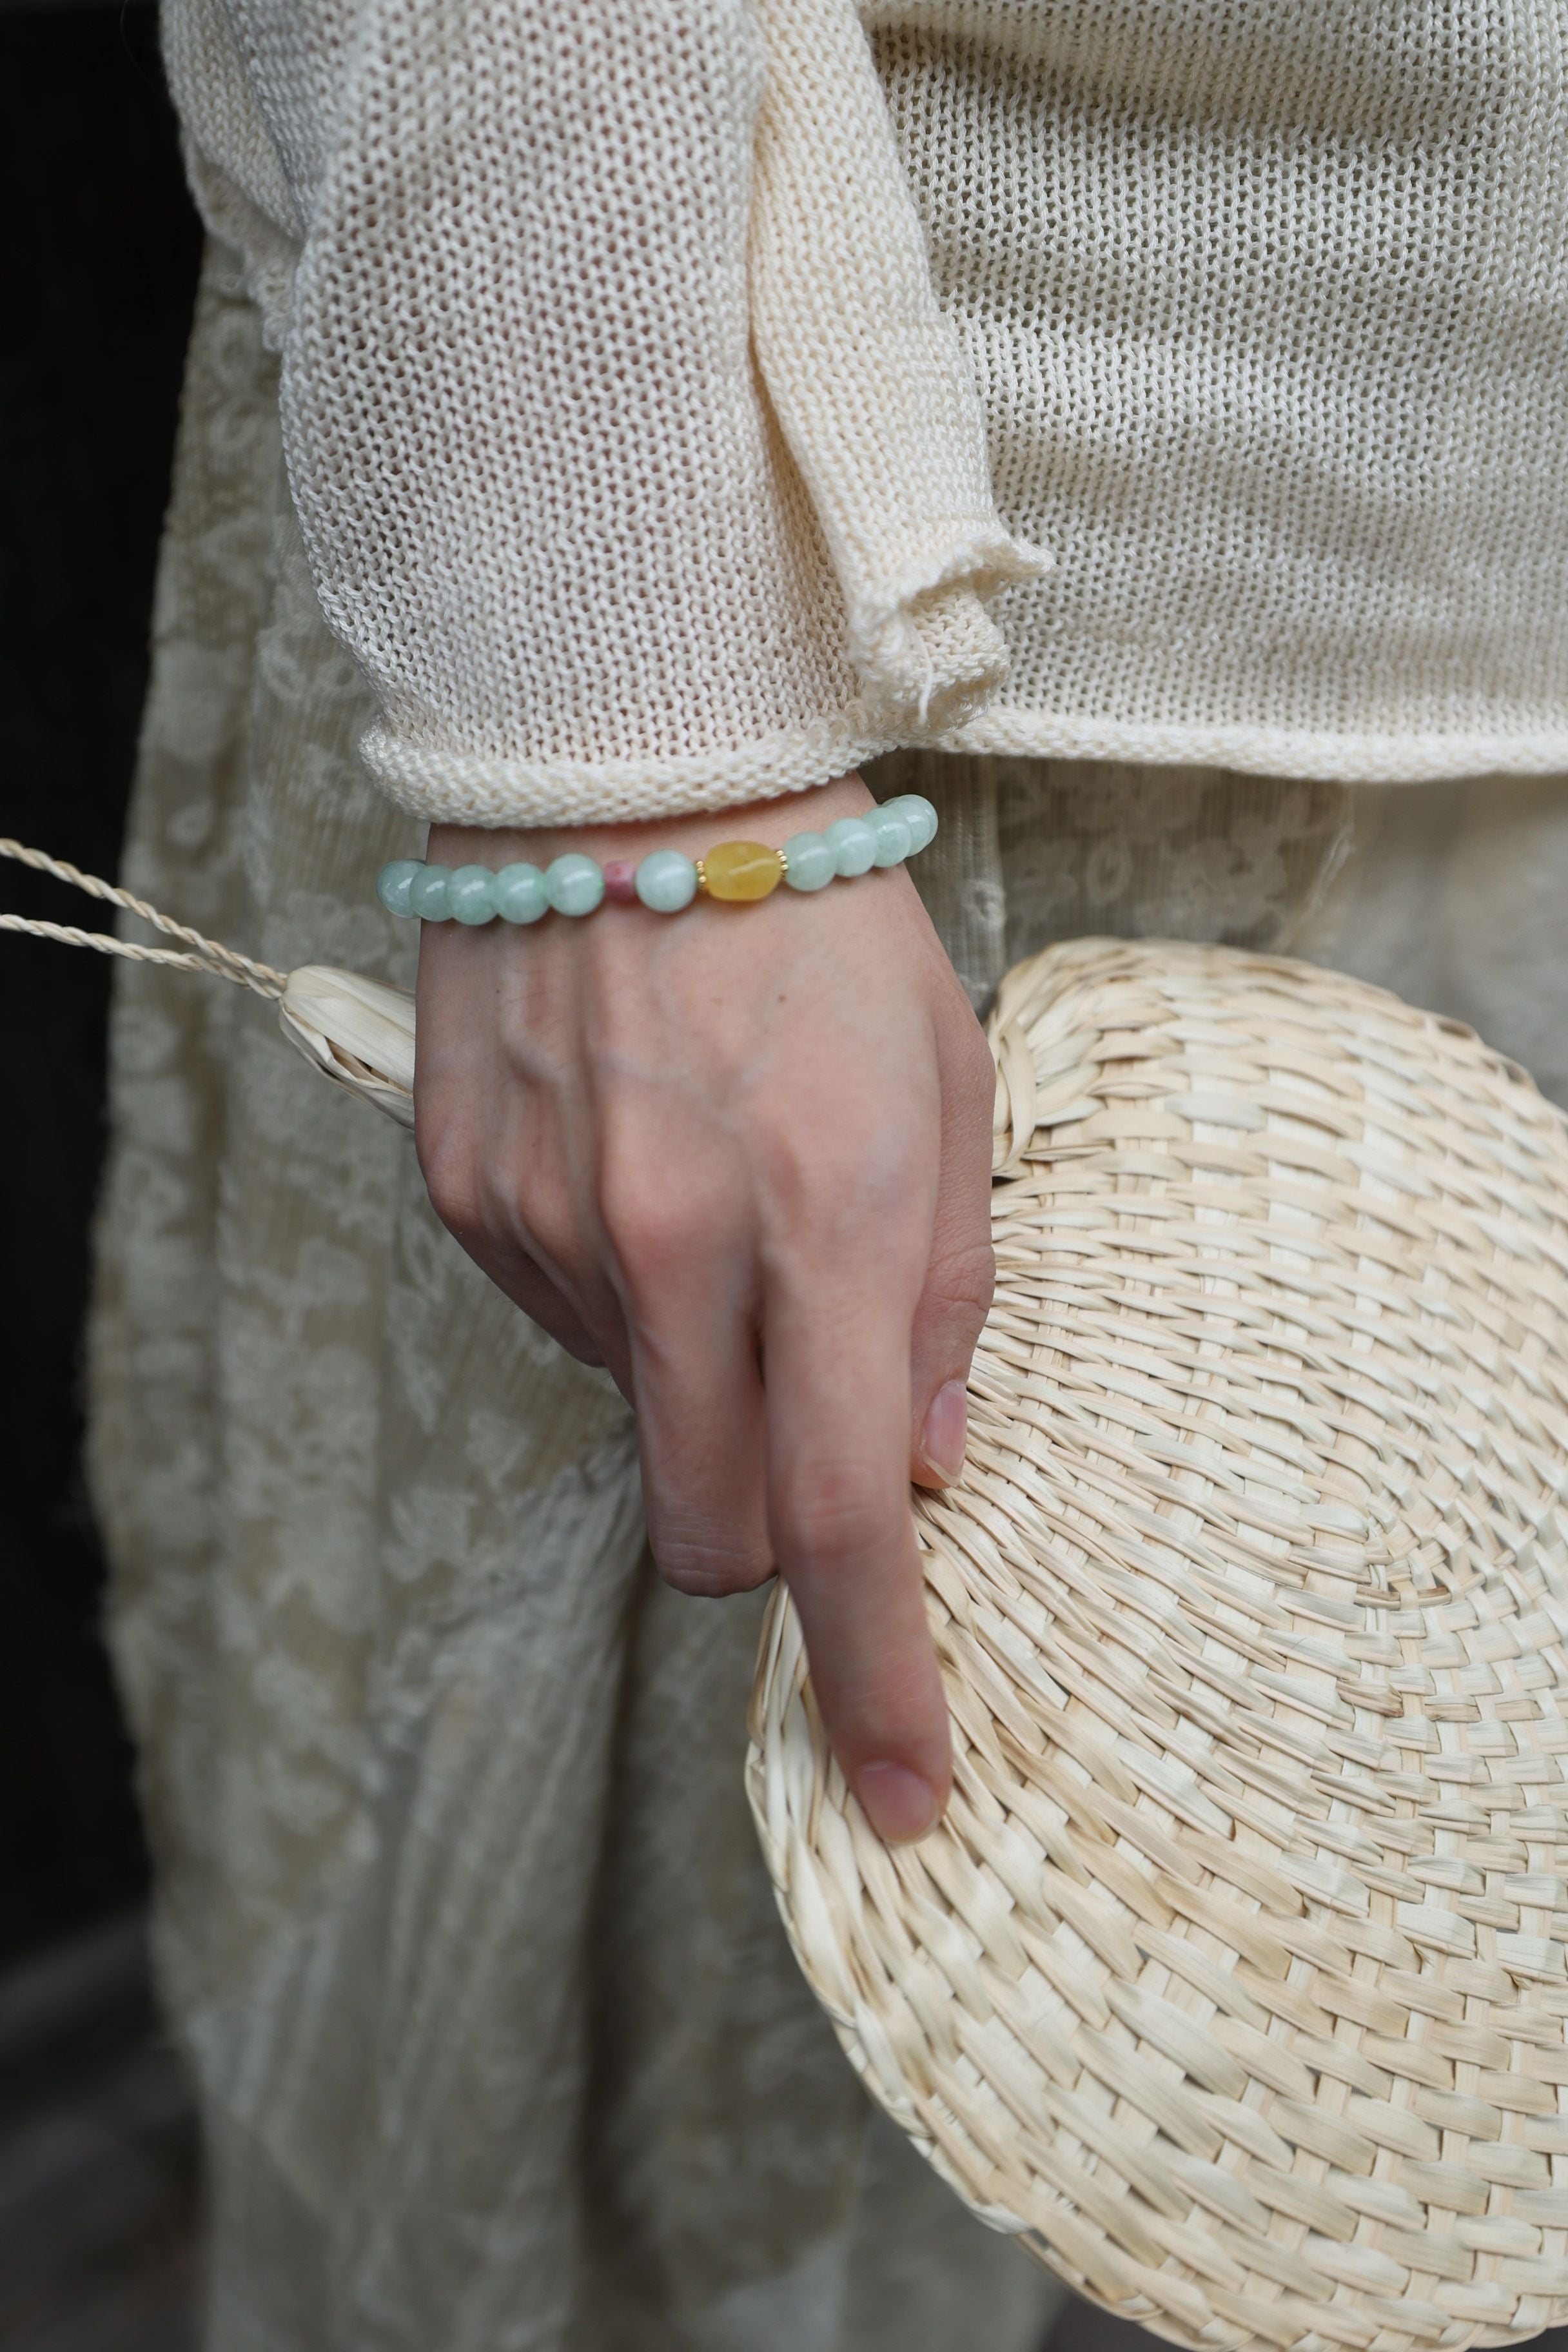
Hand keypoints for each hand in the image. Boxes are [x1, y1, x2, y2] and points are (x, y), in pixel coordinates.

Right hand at [413, 772, 993, 1839]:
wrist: (625, 766)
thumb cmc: (826, 921)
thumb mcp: (951, 1082)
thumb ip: (950, 1292)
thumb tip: (925, 1466)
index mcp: (824, 1217)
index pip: (848, 1517)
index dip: (876, 1677)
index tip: (898, 1789)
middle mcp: (671, 1242)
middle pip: (707, 1526)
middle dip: (760, 1542)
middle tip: (801, 1440)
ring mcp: (549, 1225)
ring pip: (629, 1418)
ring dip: (689, 1370)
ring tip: (718, 1200)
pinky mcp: (465, 1193)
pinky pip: (555, 1319)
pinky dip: (614, 1293)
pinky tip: (638, 1166)